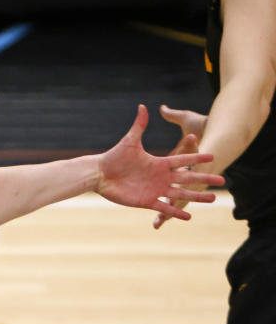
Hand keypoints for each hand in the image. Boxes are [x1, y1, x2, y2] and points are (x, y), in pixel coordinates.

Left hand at [96, 105, 223, 219]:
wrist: (100, 175)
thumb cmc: (114, 157)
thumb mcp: (129, 141)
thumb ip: (139, 126)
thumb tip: (142, 106)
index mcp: (159, 163)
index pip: (182, 159)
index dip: (196, 157)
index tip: (212, 155)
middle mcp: (161, 177)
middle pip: (187, 177)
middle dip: (204, 179)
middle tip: (222, 180)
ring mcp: (155, 190)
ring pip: (180, 194)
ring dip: (196, 197)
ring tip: (212, 200)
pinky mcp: (146, 201)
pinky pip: (163, 207)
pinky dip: (175, 212)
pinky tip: (189, 217)